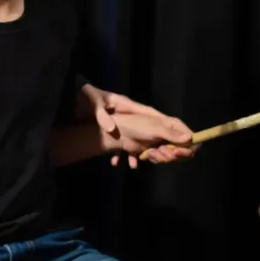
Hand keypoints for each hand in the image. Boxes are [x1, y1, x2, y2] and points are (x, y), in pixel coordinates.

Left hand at [81, 85, 196, 167]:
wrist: (75, 98)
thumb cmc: (87, 96)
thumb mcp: (94, 103)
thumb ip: (101, 115)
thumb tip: (110, 129)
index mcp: (131, 107)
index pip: (156, 115)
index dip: (171, 126)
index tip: (184, 137)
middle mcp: (131, 116)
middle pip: (153, 131)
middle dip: (160, 144)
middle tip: (161, 156)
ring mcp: (124, 124)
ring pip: (140, 141)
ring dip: (141, 153)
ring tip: (139, 163)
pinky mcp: (115, 131)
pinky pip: (125, 145)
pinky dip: (124, 155)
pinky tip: (120, 164)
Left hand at [104, 110, 197, 166]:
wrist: (118, 132)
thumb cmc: (136, 125)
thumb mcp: (155, 128)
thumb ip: (172, 135)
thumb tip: (190, 138)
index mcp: (174, 126)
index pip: (191, 140)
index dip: (187, 149)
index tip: (176, 152)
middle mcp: (171, 134)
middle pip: (182, 152)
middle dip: (171, 155)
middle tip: (160, 151)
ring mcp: (163, 143)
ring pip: (170, 158)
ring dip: (160, 157)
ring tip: (149, 152)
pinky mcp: (154, 150)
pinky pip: (160, 159)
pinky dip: (153, 159)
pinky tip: (144, 156)